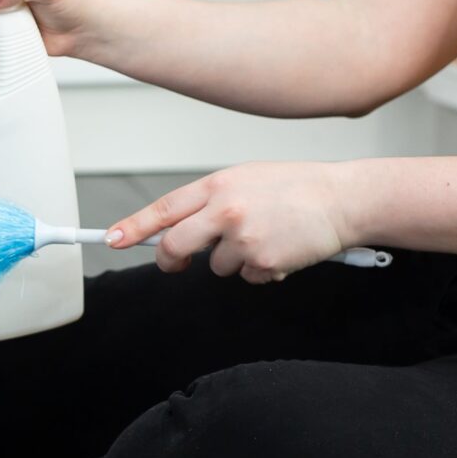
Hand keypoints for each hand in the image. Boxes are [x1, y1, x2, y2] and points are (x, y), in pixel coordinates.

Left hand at [107, 162, 351, 282]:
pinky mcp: (263, 262)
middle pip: (176, 247)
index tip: (112, 239)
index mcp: (219, 184)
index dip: (135, 227)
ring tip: (265, 237)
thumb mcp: (247, 179)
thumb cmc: (298, 187)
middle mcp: (226, 210)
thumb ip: (212, 200)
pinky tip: (281, 248)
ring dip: (234, 260)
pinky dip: (261, 270)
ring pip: (216, 266)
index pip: (164, 208)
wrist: (344, 199)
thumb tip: (179, 226)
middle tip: (177, 262)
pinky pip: (247, 277)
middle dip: (172, 260)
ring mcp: (244, 238)